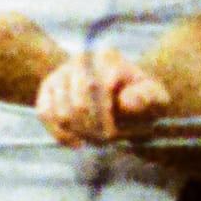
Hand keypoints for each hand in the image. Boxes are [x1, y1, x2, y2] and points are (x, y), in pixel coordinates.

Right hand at [33, 51, 164, 149]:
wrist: (123, 93)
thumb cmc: (141, 97)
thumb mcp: (155, 96)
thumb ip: (147, 98)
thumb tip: (124, 104)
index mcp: (108, 58)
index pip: (98, 89)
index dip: (106, 116)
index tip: (115, 135)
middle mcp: (80, 61)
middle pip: (79, 104)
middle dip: (93, 128)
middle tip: (107, 141)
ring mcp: (61, 74)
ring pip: (61, 112)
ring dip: (80, 133)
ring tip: (96, 141)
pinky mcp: (47, 89)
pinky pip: (45, 114)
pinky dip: (60, 133)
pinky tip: (76, 143)